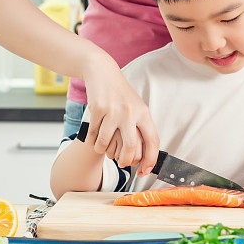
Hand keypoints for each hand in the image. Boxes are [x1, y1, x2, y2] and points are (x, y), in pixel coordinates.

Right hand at [82, 50, 158, 175]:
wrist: (102, 72)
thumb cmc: (120, 95)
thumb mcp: (136, 108)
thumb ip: (140, 128)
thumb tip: (142, 157)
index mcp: (143, 113)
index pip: (152, 141)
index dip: (150, 160)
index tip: (145, 171)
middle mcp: (130, 112)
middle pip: (129, 148)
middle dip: (124, 161)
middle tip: (120, 162)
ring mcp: (113, 111)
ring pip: (105, 144)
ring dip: (101, 150)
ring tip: (101, 147)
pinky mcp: (97, 109)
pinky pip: (92, 135)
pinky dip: (91, 140)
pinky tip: (92, 136)